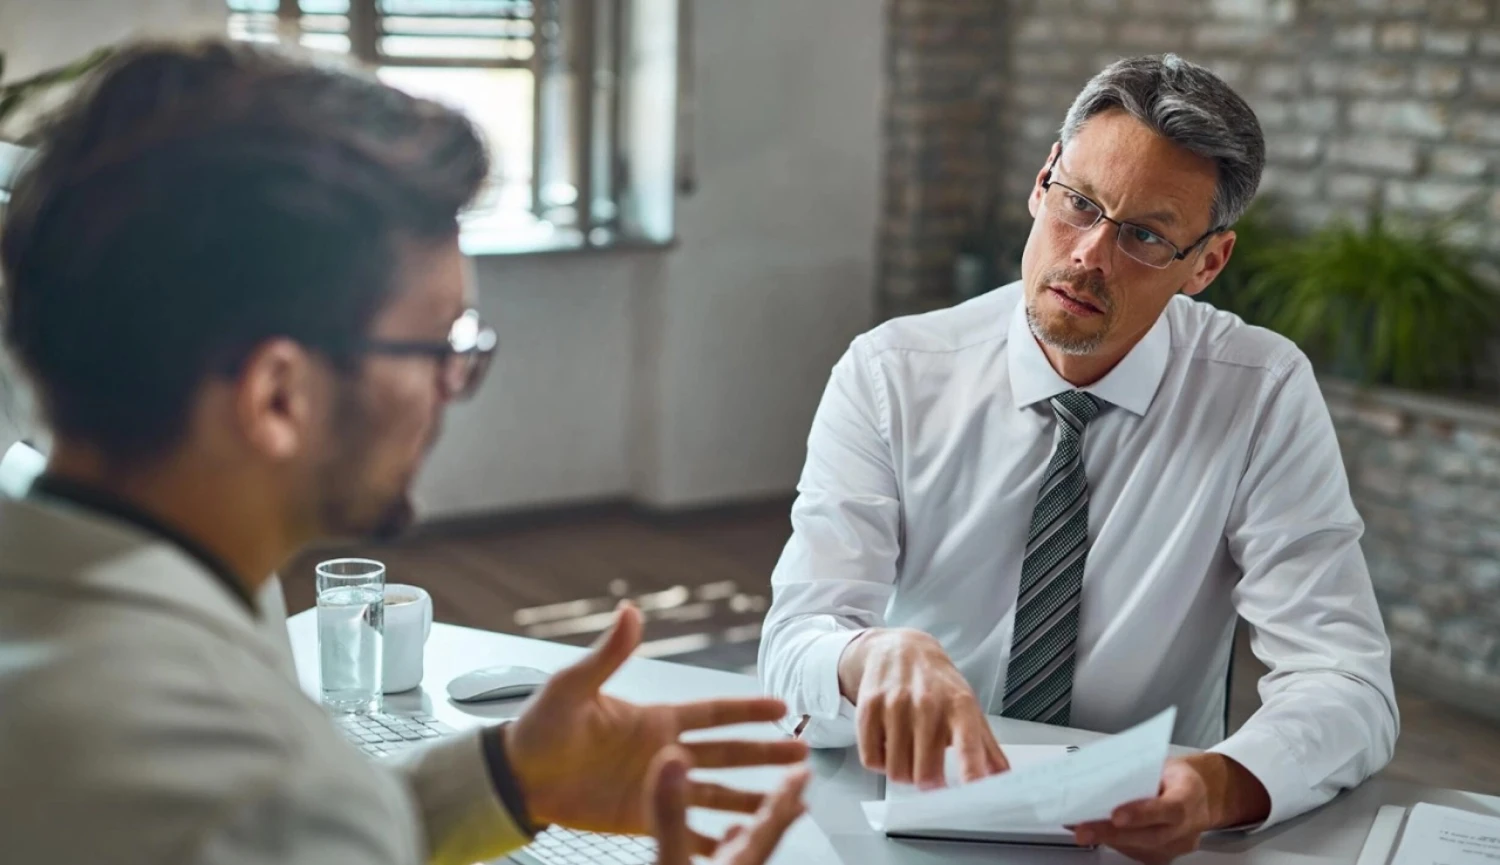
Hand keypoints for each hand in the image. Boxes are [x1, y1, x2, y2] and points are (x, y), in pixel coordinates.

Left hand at [504, 604, 809, 854]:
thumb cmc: (540, 728)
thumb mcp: (574, 687)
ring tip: (788, 804)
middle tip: (802, 756)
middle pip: (728, 754)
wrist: (515, 777)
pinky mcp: (642, 818)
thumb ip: (608, 654)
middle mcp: (665, 753)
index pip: (713, 713)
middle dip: (766, 755)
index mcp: (655, 719)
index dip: (747, 711)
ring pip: (717, 795)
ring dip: (751, 798)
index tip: (782, 708)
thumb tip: (629, 611)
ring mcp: (657, 788)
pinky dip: (713, 840)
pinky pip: (686, 830)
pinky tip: (738, 846)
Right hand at [837, 628, 1007, 789]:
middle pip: (925, 773)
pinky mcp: (869, 707)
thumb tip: (1003, 781)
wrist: (901, 649)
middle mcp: (928, 703)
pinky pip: (871, 759)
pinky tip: (889, 746)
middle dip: (929, 783)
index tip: (973, 795)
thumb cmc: (938, 684)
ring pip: (896, 771)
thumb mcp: (968, 708)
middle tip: (930, 775)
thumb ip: (987, 748)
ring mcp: (895, 704)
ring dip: (903, 773)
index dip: (971, 773)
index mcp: (960, 705)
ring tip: (909, 755)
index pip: (968, 745)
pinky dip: (880, 763)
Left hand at [1072, 754, 1269, 863]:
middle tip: (1084, 830)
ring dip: (1108, 839)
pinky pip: (1138, 853)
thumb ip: (1139, 774)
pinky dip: (1115, 843)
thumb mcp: (1163, 765)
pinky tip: (1097, 833)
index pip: (1168, 809)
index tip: (1116, 816)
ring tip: (1082, 829)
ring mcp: (1178, 846)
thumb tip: (1102, 779)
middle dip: (1112, 833)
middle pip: (1150, 836)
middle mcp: (1187, 826)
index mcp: (1189, 796)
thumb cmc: (1178, 778)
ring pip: (1141, 848)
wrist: (1202, 796)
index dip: (1142, 814)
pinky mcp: (1165, 856)